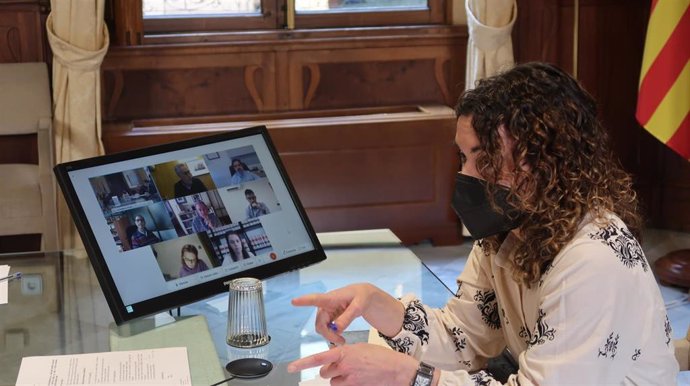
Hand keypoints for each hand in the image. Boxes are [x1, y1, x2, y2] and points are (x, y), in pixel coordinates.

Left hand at [287, 343, 417, 385]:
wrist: (397, 370)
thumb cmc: (381, 357)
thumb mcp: (360, 348)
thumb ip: (344, 353)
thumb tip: (333, 360)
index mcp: (345, 352)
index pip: (318, 358)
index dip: (302, 363)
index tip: (290, 368)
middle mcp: (345, 366)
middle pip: (325, 372)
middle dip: (330, 371)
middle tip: (343, 367)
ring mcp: (350, 380)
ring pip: (333, 382)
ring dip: (338, 379)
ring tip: (354, 374)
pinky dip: (346, 385)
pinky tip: (358, 380)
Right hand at [291, 283, 404, 344]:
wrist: (364, 296)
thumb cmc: (362, 296)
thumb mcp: (359, 306)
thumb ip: (347, 317)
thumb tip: (337, 329)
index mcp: (332, 298)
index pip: (316, 298)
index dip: (304, 301)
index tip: (294, 301)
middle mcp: (325, 304)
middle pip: (320, 323)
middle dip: (328, 334)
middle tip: (341, 341)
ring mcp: (326, 311)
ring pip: (322, 328)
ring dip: (330, 335)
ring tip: (342, 340)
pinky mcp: (329, 316)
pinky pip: (326, 329)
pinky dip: (332, 334)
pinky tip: (340, 337)